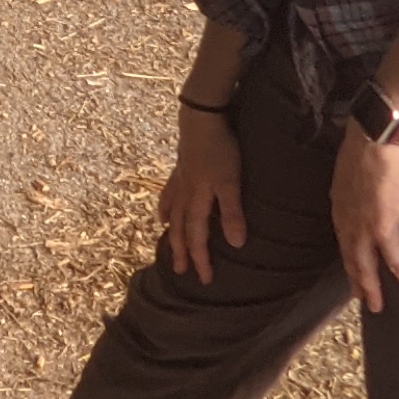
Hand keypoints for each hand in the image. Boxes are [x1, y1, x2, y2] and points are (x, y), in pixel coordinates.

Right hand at [157, 105, 245, 283]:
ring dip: (171, 233)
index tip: (205, 279)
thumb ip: (231, 212)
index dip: (201, 259)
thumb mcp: (231, 182)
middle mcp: (184, 196)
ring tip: (170, 247)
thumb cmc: (220, 150)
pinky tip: (163, 214)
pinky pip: (168, 195)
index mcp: (197, 201)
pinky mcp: (179, 170)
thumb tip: (235, 244)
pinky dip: (165, 207)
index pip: (197, 238)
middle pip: (180, 229)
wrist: (201, 119)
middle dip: (182, 252)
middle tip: (182, 272)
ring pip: (171, 214)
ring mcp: (179, 182)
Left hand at [332, 126, 398, 312]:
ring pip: (367, 267)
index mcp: (339, 205)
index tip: (352, 268)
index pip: (343, 237)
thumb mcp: (352, 168)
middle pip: (350, 258)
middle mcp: (346, 221)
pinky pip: (397, 262)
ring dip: (373, 289)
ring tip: (378, 307)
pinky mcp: (384, 231)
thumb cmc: (367, 145)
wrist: (375, 141)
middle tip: (361, 298)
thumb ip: (357, 184)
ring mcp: (363, 229)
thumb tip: (365, 185)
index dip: (348, 255)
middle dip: (356, 280)